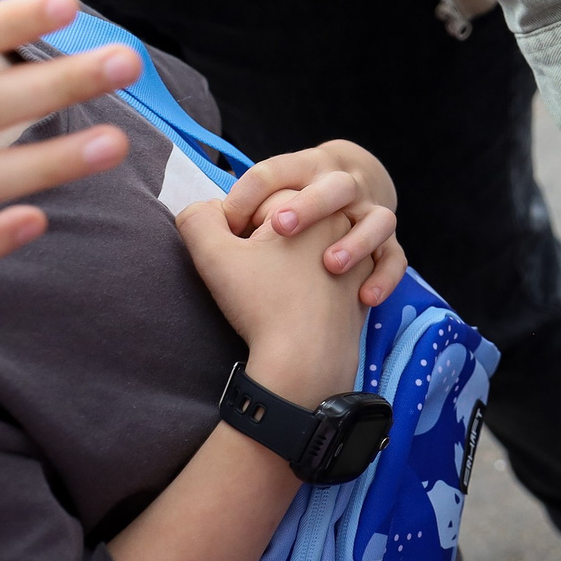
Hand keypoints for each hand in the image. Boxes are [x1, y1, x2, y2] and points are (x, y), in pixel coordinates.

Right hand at [176, 199, 373, 402]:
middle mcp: (347, 225)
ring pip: (309, 247)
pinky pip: (326, 274)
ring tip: (273, 289)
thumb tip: (205, 208)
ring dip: (288, 261)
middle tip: (255, 274)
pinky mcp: (363, 287)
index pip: (262, 200)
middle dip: (266, 241)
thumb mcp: (213, 254)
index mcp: (317, 205)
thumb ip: (198, 217)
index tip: (238, 257)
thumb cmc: (262, 304)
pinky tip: (293, 303)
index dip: (239, 228)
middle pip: (291, 221)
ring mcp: (361, 257)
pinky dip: (308, 283)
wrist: (306, 360)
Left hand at [225, 141, 404, 307]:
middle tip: (281, 227)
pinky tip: (366, 299)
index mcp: (305, 171)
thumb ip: (219, 212)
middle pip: (335, 188)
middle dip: (310, 206)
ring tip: (331, 265)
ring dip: (357, 241)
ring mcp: (369, 219)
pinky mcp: (386, 248)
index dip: (248, 195)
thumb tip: (203, 219)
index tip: (229, 223)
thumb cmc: (290, 211)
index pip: (275, 172)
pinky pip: (395, 259)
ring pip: (379, 221)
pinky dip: (385, 277)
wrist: (345, 204)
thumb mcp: (253, 204)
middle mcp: (344, 191)